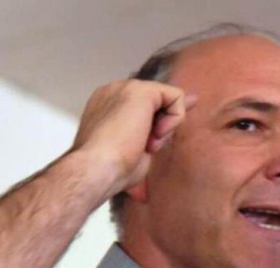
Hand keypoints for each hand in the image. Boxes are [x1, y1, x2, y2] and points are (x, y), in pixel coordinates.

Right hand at [70, 80, 196, 195]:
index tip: (144, 147)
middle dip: (159, 127)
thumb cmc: (111, 168)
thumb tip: (183, 113)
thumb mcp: (137, 149)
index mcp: (107, 105)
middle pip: (156, 101)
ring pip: (167, 98)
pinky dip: (175, 119)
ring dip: (166, 126)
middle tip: (143, 148)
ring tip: (147, 144)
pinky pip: (176, 96)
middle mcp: (115, 91)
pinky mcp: (142, 90)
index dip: (153, 126)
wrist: (96, 169)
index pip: (142, 106)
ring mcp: (126, 87)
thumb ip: (156, 130)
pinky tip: (156, 135)